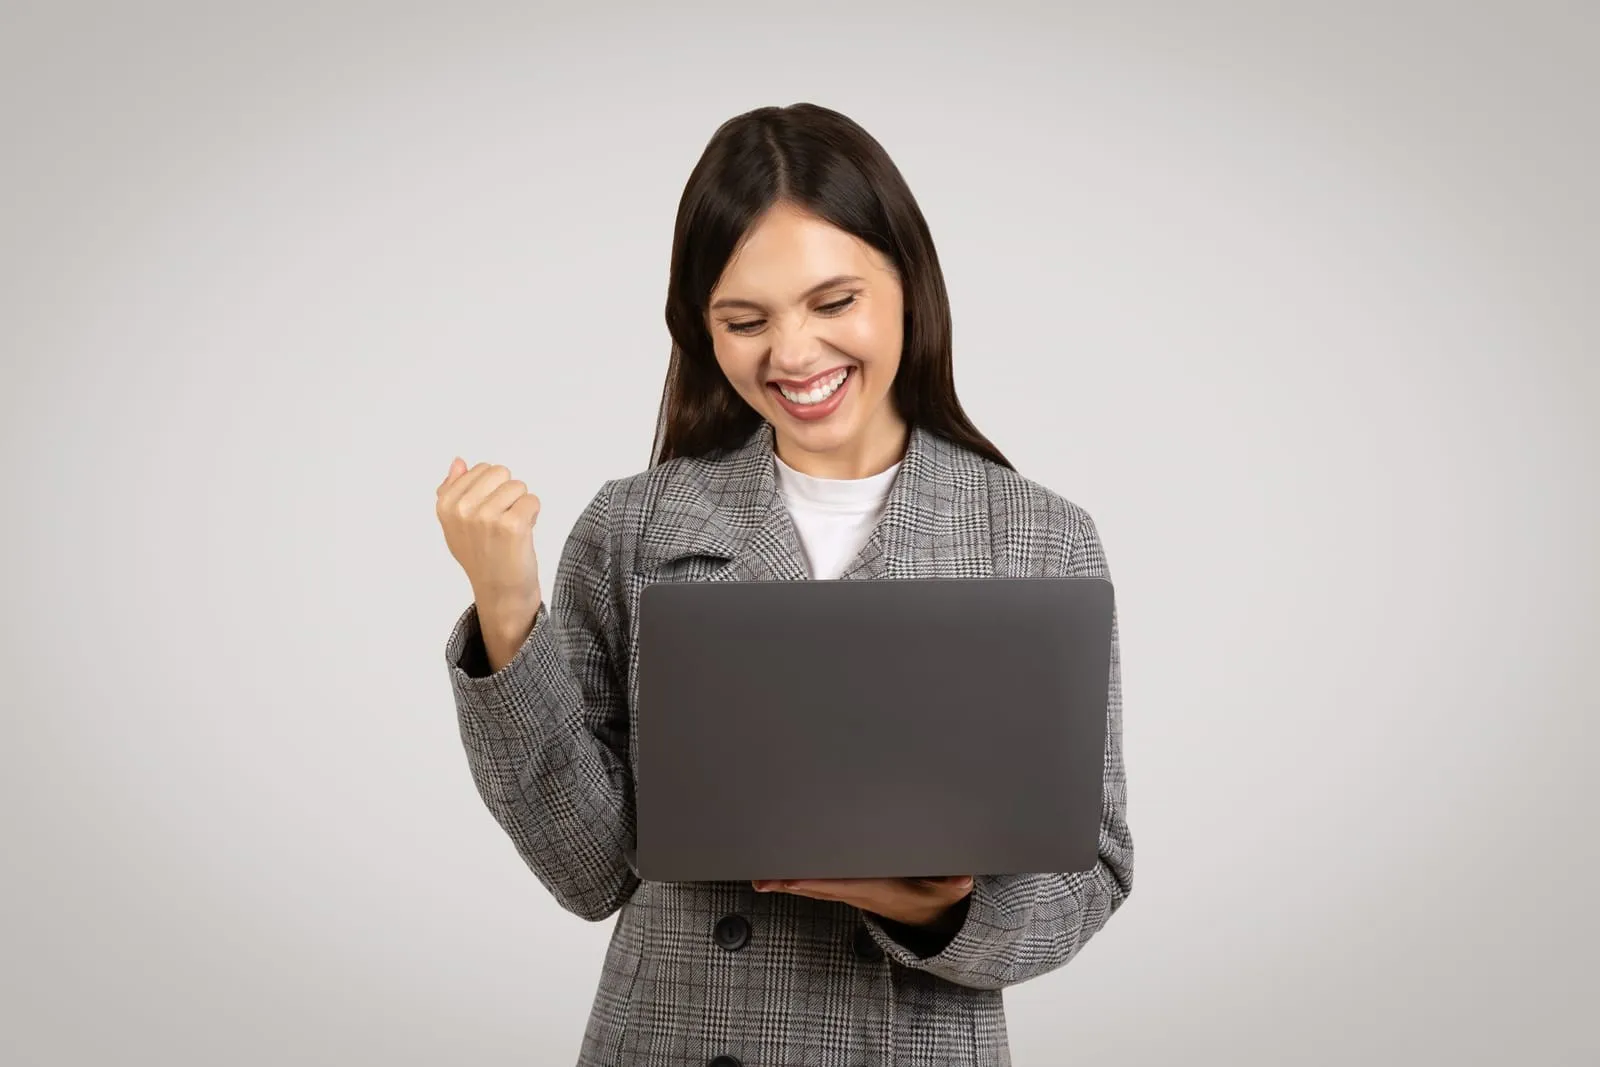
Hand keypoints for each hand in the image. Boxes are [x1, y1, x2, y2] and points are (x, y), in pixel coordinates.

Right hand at [436, 458, 542, 648]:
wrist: (499, 591)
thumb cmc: (481, 555)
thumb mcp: (456, 524)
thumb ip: (453, 490)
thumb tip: (459, 461)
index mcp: (446, 504)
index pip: (481, 468)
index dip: (491, 490)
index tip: (486, 515)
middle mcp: (462, 509)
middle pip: (500, 472)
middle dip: (507, 493)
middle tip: (502, 521)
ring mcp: (486, 516)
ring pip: (518, 486)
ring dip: (520, 505)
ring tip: (511, 529)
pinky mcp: (511, 525)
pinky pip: (532, 500)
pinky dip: (533, 516)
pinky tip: (522, 535)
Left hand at [753, 876, 974, 927]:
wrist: (930, 916)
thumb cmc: (935, 896)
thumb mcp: (950, 891)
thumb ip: (955, 883)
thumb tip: (962, 879)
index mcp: (875, 890)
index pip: (838, 886)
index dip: (813, 883)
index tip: (790, 880)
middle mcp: (856, 892)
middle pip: (815, 888)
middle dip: (787, 883)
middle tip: (760, 878)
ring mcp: (849, 892)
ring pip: (811, 886)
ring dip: (784, 882)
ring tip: (759, 877)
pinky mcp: (846, 888)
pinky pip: (815, 883)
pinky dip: (794, 878)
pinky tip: (776, 874)